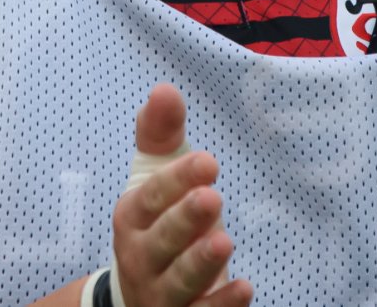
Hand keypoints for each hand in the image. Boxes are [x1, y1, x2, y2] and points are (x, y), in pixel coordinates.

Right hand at [108, 83, 252, 306]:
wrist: (137, 298)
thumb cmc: (155, 225)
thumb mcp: (154, 180)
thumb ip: (161, 135)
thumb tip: (164, 90)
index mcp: (132, 217)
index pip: (150, 197)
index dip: (176, 180)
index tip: (208, 161)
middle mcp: (140, 257)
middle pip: (161, 240)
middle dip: (184, 220)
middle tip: (212, 198)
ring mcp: (160, 294)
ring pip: (178, 282)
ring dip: (200, 263)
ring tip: (224, 243)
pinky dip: (220, 305)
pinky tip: (244, 288)